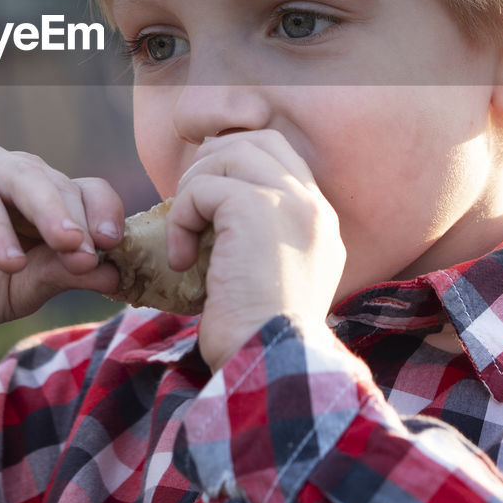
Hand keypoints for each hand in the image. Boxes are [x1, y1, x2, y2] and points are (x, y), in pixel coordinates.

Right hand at [0, 144, 124, 356]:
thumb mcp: (24, 289)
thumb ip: (63, 275)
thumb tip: (114, 274)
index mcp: (48, 199)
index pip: (90, 192)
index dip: (106, 216)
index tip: (115, 250)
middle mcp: (19, 177)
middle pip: (62, 183)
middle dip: (81, 218)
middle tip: (90, 251)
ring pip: (25, 177)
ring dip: (49, 211)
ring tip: (67, 246)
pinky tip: (9, 260)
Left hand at [165, 130, 344, 370]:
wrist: (270, 362)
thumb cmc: (259, 334)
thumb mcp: (272, 278)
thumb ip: (263, 237)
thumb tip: (215, 208)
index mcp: (321, 221)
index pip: (282, 157)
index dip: (238, 163)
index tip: (208, 200)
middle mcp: (313, 205)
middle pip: (258, 140)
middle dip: (214, 161)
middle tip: (190, 204)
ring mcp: (288, 203)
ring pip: (228, 154)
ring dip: (194, 188)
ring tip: (184, 233)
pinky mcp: (255, 209)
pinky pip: (203, 188)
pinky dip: (181, 217)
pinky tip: (181, 258)